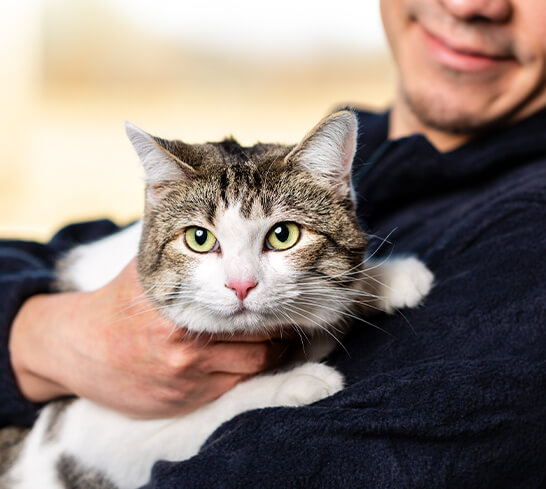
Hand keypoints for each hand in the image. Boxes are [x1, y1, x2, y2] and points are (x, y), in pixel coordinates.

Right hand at [9, 258, 290, 417]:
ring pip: (253, 369)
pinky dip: (247, 373)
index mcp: (179, 314)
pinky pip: (233, 389)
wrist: (79, 348)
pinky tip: (247, 358)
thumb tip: (222, 230)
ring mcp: (186, 381)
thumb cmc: (119, 303)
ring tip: (276, 339)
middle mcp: (185, 350)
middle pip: (259, 344)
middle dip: (280, 332)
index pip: (247, 313)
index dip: (273, 307)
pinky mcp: (184, 402)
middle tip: (287, 318)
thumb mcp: (148, 268)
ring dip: (271, 355)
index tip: (284, 299)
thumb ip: (184, 250)